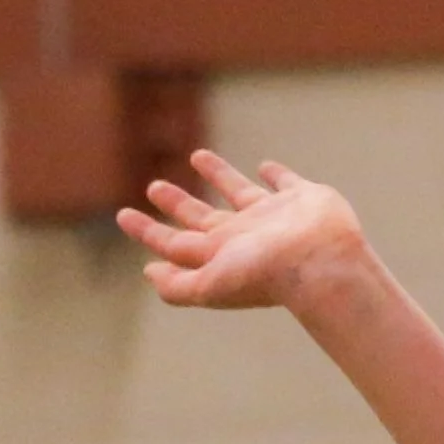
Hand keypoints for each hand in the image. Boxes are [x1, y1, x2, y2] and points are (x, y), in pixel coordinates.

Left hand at [118, 150, 368, 315]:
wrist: (321, 262)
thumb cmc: (266, 274)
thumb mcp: (211, 284)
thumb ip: (179, 285)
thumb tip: (149, 274)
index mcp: (220, 254)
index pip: (175, 243)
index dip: (147, 231)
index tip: (123, 215)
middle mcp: (244, 236)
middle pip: (201, 218)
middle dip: (177, 203)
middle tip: (154, 186)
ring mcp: (273, 216)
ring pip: (237, 192)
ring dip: (217, 176)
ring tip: (197, 157)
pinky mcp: (301, 198)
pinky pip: (284, 181)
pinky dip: (275, 174)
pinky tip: (265, 167)